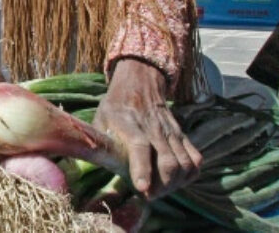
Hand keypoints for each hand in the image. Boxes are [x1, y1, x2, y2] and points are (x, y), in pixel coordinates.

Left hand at [93, 59, 200, 199]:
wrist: (140, 83)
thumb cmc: (115, 107)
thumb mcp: (99, 120)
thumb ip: (96, 143)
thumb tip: (83, 164)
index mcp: (128, 124)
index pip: (140, 147)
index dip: (142, 169)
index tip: (143, 189)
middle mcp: (154, 129)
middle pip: (168, 163)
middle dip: (162, 187)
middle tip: (149, 195)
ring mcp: (171, 132)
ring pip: (184, 164)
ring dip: (175, 184)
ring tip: (161, 189)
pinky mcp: (182, 135)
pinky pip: (196, 159)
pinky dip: (190, 174)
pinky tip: (176, 179)